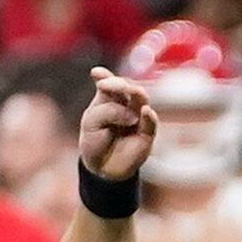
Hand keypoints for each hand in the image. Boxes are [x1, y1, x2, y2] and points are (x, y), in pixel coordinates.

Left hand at [74, 66, 158, 191]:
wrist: (102, 167)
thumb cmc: (95, 140)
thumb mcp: (90, 122)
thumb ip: (107, 111)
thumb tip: (135, 113)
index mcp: (108, 98)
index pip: (108, 82)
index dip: (104, 76)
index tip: (96, 74)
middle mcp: (124, 103)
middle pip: (126, 87)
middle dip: (119, 84)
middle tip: (107, 85)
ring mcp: (137, 116)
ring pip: (141, 99)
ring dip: (136, 93)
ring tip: (130, 92)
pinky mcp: (147, 132)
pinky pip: (151, 122)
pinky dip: (149, 116)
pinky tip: (146, 111)